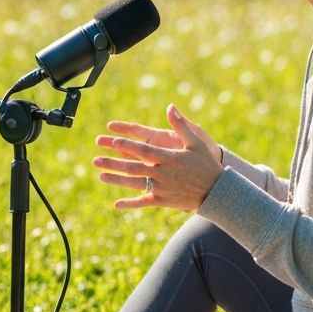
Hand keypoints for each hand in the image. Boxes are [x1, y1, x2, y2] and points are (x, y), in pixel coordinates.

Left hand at [93, 104, 223, 210]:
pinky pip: (143, 202)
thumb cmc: (206, 164)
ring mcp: (161, 188)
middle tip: (96, 159)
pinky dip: (130, 203)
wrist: (216, 191)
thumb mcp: (195, 141)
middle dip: (113, 162)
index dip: (126, 145)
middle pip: (133, 167)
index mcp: (168, 158)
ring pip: (134, 184)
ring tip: (101, 175)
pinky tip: (117, 204)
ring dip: (116, 179)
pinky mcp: (162, 200)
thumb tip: (170, 107)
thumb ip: (181, 125)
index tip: (111, 141)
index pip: (143, 150)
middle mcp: (162, 173)